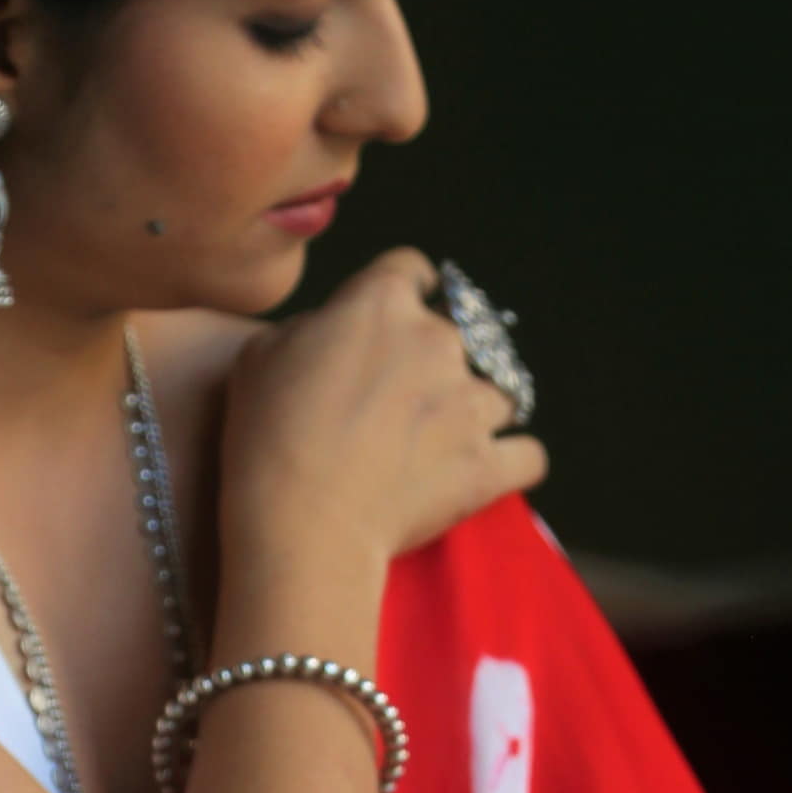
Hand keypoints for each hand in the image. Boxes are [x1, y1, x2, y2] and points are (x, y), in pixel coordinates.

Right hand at [218, 248, 551, 580]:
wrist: (301, 523)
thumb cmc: (268, 438)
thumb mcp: (262, 355)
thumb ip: (312, 328)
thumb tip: (334, 335)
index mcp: (380, 303)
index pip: (412, 269)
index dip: (404, 292)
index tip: (397, 318)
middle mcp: (437, 341)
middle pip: (460, 334)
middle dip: (436, 361)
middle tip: (402, 401)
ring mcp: (470, 403)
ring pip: (502, 391)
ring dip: (478, 409)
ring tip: (445, 440)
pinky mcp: (487, 465)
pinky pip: (529, 454)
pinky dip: (514, 462)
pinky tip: (493, 468)